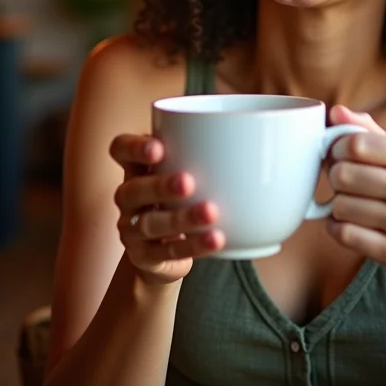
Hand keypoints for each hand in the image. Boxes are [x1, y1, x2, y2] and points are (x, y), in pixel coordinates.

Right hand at [109, 134, 224, 283]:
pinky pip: (167, 251)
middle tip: (189, 181)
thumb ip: (205, 152)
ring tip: (211, 212)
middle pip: (131, 190)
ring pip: (150, 223)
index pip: (120, 149)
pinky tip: (216, 239)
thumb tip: (265, 129)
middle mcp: (128, 197)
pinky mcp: (144, 256)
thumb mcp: (184, 171)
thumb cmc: (180, 198)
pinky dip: (194, 245)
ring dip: (181, 218)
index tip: (159, 147)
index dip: (133, 148)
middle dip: (160, 185)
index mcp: (136, 167)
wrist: (163, 252)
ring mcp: (131, 229)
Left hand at [325, 106, 385, 282]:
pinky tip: (346, 223)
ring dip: (336, 204)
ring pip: (340, 206)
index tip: (338, 154)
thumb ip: (373, 133)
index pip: (356, 144)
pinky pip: (345, 234)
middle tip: (342, 181)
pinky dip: (336, 228)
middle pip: (343, 174)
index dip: (337, 148)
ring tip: (350, 203)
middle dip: (335, 176)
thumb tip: (335, 112)